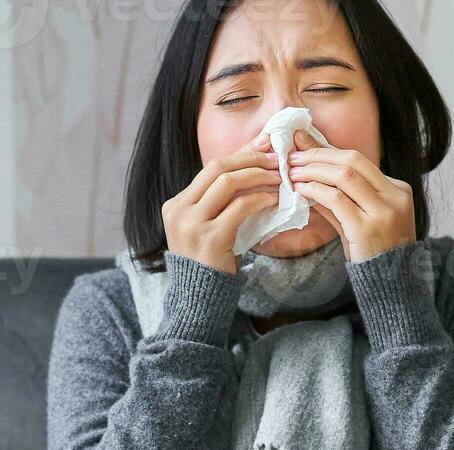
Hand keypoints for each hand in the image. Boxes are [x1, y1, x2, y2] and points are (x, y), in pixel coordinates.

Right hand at [162, 133, 281, 274]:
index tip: (264, 146)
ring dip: (257, 175)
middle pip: (217, 168)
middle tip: (276, 158)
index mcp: (175, 204)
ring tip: (278, 177)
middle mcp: (178, 210)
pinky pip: (238, 208)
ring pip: (227, 182)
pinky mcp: (209, 238)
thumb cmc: (212, 261)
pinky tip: (273, 199)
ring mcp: (191, 224)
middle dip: (250, 159)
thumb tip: (256, 168)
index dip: (240, 154)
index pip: (210, 168)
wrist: (201, 299)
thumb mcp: (211, 226)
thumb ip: (223, 202)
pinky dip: (259, 199)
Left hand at [287, 131, 415, 261]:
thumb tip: (308, 176)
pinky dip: (315, 190)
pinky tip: (300, 190)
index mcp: (398, 189)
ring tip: (293, 172)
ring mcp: (383, 211)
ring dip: (314, 170)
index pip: (359, 161)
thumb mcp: (362, 219)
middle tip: (293, 156)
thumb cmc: (375, 251)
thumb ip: (340, 198)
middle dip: (319, 155)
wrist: (391, 284)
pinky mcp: (367, 227)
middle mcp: (394, 196)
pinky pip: (336, 199)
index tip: (304, 147)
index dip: (328, 151)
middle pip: (353, 160)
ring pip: (344, 175)